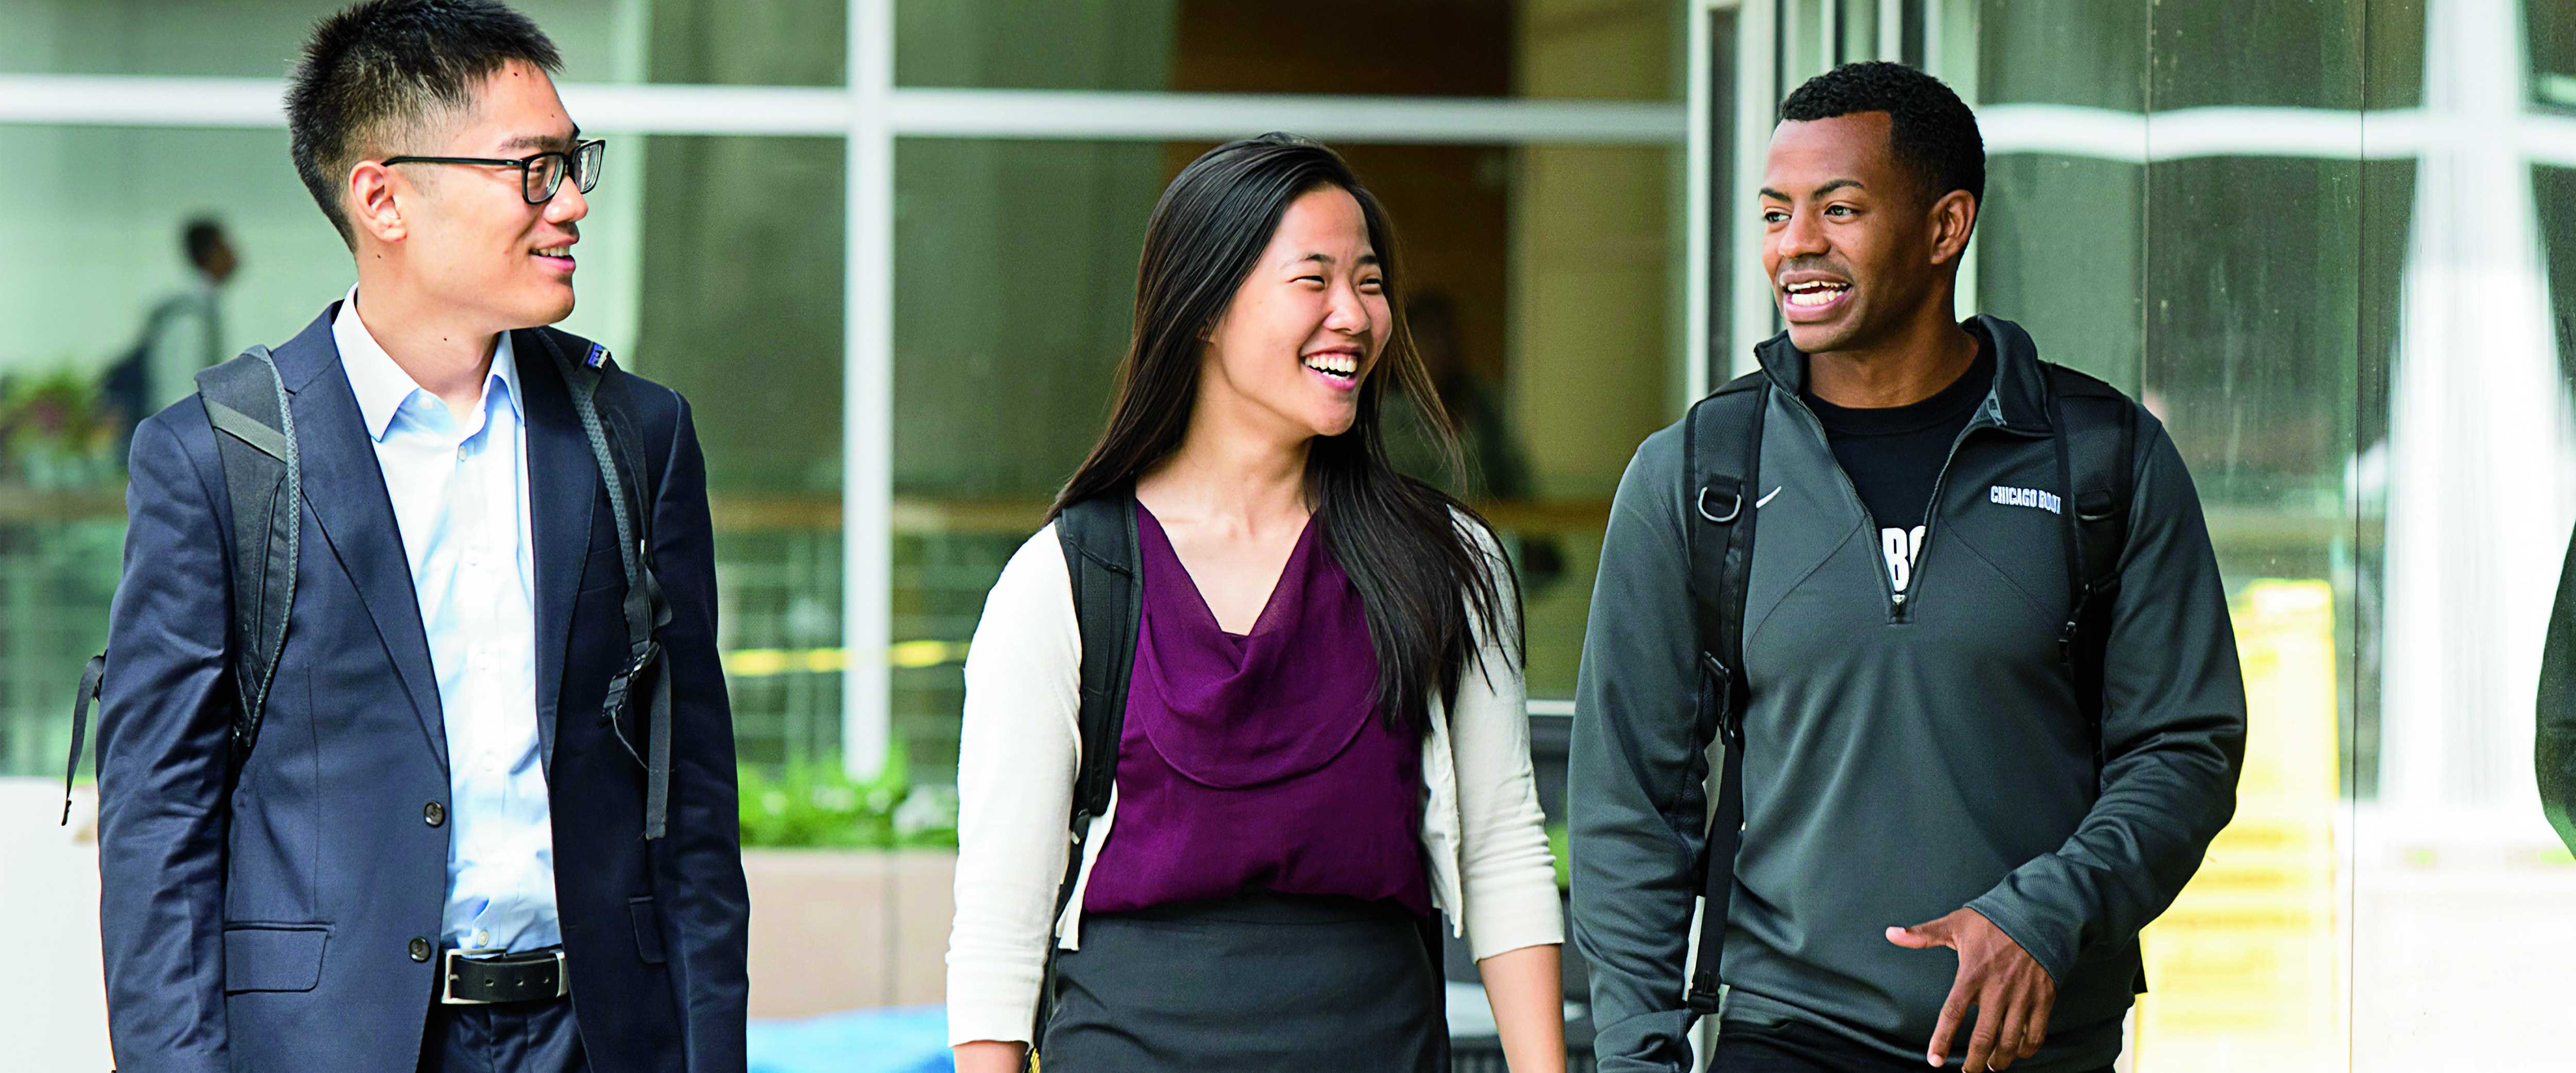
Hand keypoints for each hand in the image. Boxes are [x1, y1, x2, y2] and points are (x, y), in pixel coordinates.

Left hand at [1885, 908, 2053, 1071]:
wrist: (2038, 911)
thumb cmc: (1992, 919)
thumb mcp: (1955, 924)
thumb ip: (1922, 935)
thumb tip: (1890, 933)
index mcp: (1971, 974)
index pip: (1952, 1013)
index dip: (1941, 1039)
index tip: (1934, 1060)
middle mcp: (1997, 988)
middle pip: (1983, 1037)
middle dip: (1974, 1061)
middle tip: (1969, 1072)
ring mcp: (2023, 995)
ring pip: (2011, 1041)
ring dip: (2000, 1059)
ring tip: (1992, 1065)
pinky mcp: (2044, 997)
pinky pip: (2036, 1033)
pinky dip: (2027, 1048)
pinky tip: (2017, 1051)